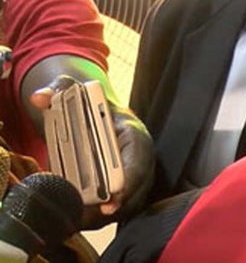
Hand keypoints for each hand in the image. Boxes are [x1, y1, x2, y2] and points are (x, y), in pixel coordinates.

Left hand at [31, 76, 154, 228]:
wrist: (104, 116)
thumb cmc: (94, 107)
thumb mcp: (78, 93)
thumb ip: (60, 90)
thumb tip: (39, 98)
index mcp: (135, 137)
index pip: (137, 164)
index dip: (126, 184)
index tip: (110, 200)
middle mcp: (141, 162)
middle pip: (134, 193)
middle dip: (110, 209)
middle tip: (82, 217)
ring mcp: (136, 180)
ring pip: (125, 207)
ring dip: (101, 216)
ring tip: (75, 220)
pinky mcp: (126, 193)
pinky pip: (116, 211)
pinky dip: (97, 217)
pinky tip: (76, 218)